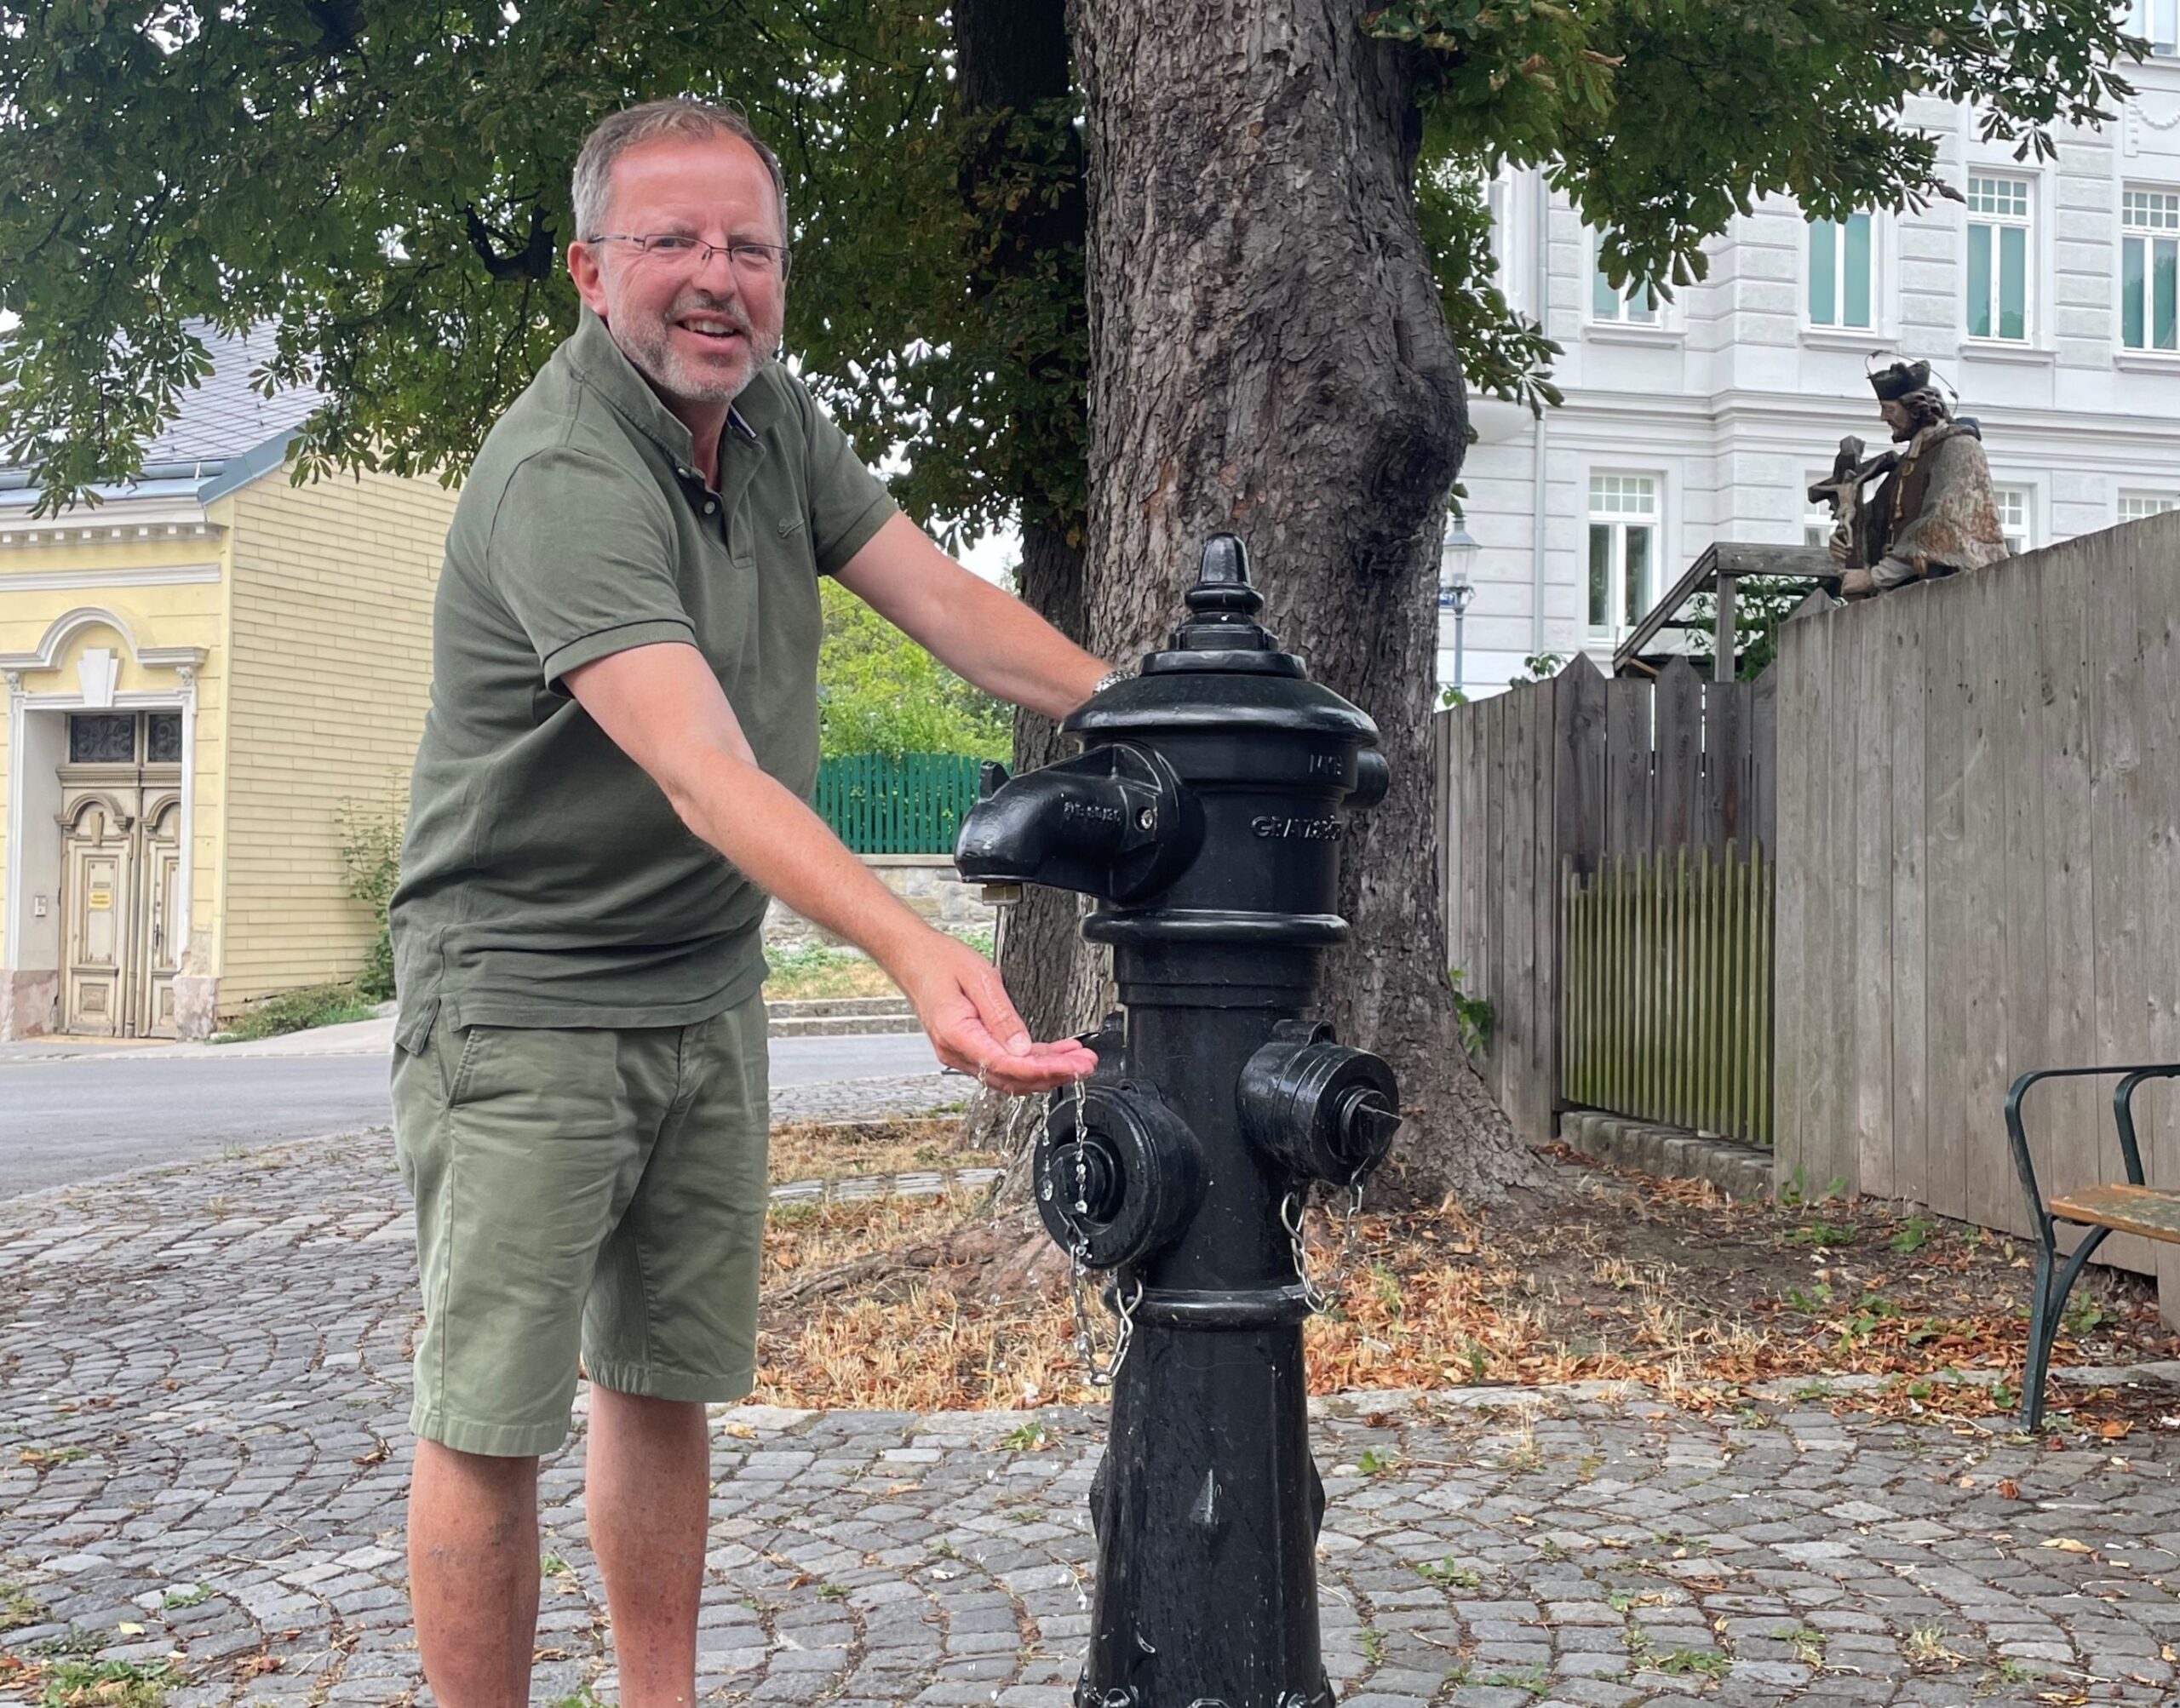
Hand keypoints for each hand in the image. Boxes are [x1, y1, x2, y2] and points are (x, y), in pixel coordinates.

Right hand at [892, 932, 1097, 1095]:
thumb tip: (1023, 1048)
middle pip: (1010, 1077)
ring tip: (1077, 1061)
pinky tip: (1053, 1055)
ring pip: (1008, 1074)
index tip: (1071, 1067)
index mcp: (956, 1034)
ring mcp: (960, 1053)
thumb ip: (1003, 1016)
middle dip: (1052, 1074)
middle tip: (1085, 1065)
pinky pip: (1002, 1063)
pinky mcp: (967, 1048)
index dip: (1041, 1070)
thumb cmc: (939, 961)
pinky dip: (1029, 1062)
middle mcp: (956, 1051)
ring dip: (1044, 1070)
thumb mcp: (979, 978)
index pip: (1006, 1064)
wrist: (912, 957)